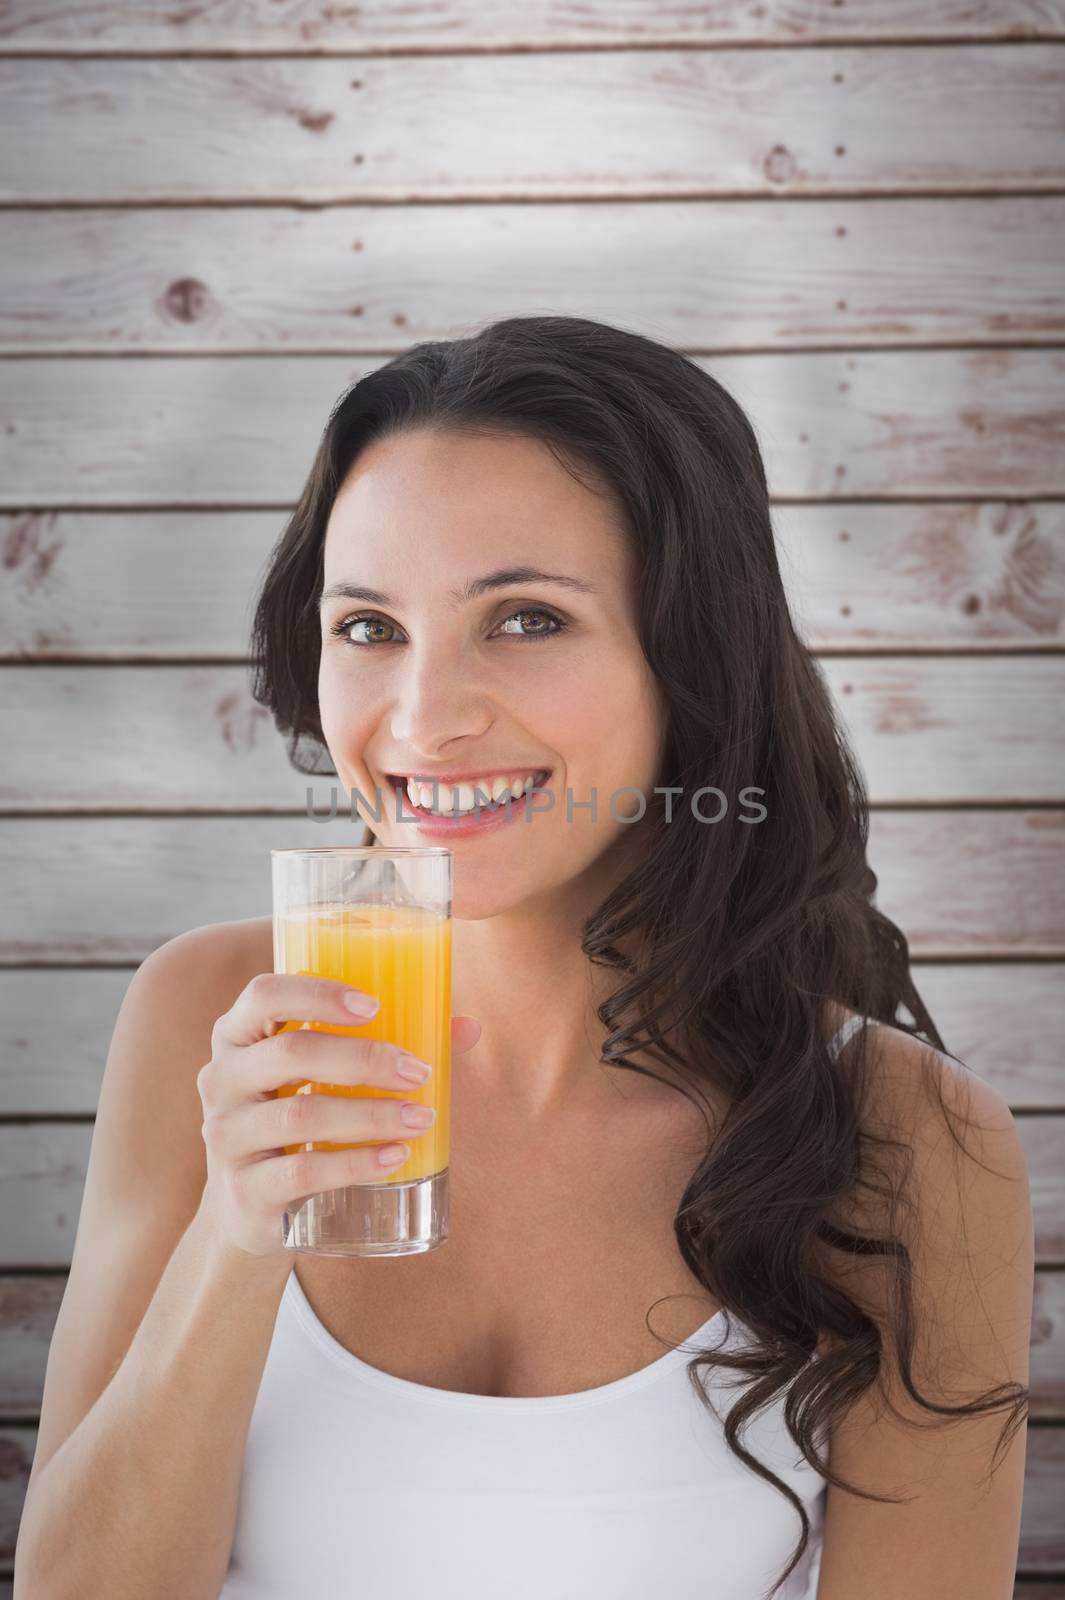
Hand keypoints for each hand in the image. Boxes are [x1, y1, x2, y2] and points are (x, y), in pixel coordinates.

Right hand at [196, 972, 479, 1258]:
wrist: (250, 1205)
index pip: (264, 995)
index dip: (318, 994)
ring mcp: (226, 1137)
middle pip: (291, 1053)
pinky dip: (355, 1163)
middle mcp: (221, 1079)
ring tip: (421, 1117)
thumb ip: (389, 1044)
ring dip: (370, 1114)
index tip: (374, 1005)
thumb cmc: (301, 1115)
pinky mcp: (244, 1190)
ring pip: (301, 1115)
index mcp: (238, 1035)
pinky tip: (395, 1157)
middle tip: (419, 1072)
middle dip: (365, 1059)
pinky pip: (302, 1172)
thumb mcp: (325, 1076)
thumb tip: (466, 1028)